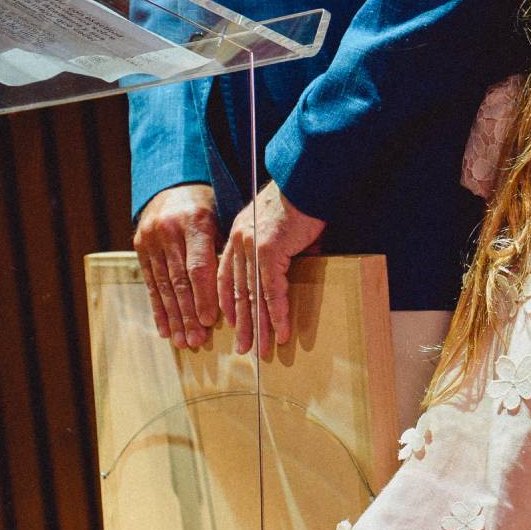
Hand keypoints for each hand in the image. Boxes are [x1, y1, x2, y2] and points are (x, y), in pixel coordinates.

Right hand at [132, 182, 221, 348]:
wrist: (172, 186)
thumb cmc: (205, 207)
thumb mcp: (220, 219)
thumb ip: (222, 250)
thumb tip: (233, 292)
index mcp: (195, 221)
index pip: (198, 266)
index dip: (204, 295)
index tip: (210, 320)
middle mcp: (169, 231)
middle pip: (179, 280)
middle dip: (188, 313)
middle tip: (195, 340)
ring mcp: (151, 239)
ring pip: (164, 284)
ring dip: (173, 316)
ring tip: (181, 340)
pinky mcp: (140, 247)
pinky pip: (150, 282)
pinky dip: (158, 307)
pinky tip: (164, 327)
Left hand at [218, 181, 324, 356]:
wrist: (304, 181)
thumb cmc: (297, 201)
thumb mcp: (278, 230)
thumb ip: (277, 253)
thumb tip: (291, 272)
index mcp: (237, 237)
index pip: (226, 277)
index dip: (229, 302)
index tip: (232, 322)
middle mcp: (239, 243)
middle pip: (238, 292)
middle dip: (242, 323)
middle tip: (244, 347)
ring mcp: (251, 247)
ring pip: (253, 296)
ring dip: (258, 326)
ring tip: (261, 348)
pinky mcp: (269, 251)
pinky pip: (272, 291)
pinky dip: (277, 314)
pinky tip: (281, 331)